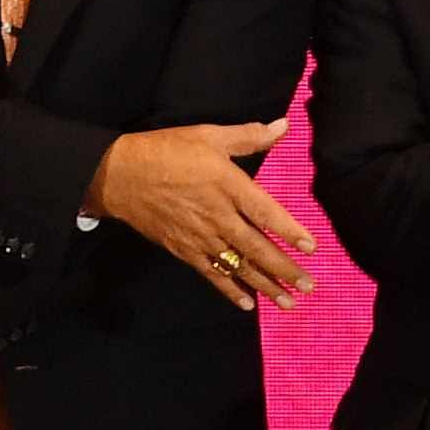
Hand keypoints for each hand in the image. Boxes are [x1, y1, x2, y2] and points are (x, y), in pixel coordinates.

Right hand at [90, 119, 316, 307]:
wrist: (118, 176)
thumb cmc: (166, 151)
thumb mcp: (208, 135)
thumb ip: (249, 135)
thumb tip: (284, 126)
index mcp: (228, 185)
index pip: (266, 212)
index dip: (289, 230)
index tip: (311, 248)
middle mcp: (218, 216)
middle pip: (257, 247)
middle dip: (284, 269)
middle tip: (308, 286)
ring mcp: (201, 237)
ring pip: (238, 266)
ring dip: (265, 286)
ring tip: (288, 303)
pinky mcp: (184, 250)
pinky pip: (212, 274)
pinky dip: (230, 290)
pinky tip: (248, 304)